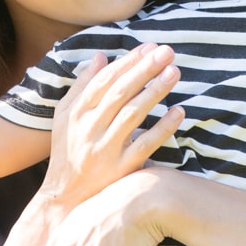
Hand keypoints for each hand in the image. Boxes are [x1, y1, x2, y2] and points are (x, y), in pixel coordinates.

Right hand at [41, 44, 183, 209]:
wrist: (65, 198)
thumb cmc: (68, 151)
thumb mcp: (65, 117)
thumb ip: (82, 86)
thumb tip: (100, 56)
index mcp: (77, 113)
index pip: (104, 80)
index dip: (128, 62)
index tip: (149, 47)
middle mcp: (89, 128)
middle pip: (119, 92)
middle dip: (144, 69)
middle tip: (167, 52)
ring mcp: (105, 149)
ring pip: (132, 115)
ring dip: (155, 91)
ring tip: (174, 72)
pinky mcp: (121, 169)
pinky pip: (145, 144)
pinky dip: (163, 127)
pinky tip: (179, 111)